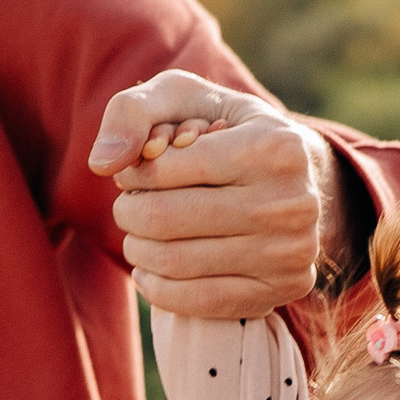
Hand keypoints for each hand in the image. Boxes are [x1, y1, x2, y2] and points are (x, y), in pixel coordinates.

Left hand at [88, 70, 335, 318]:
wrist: (297, 174)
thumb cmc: (227, 130)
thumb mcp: (183, 97)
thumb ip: (133, 112)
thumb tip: (102, 164)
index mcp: (275, 145)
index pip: (167, 167)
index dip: (134, 171)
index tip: (133, 171)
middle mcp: (292, 201)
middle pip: (166, 219)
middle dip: (130, 212)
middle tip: (129, 206)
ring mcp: (293, 251)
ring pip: (177, 263)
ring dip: (138, 250)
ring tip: (137, 236)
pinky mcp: (286, 288)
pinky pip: (200, 302)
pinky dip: (159, 289)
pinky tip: (149, 271)